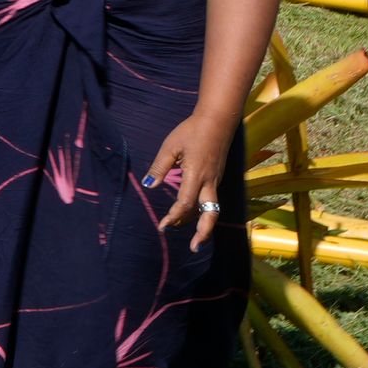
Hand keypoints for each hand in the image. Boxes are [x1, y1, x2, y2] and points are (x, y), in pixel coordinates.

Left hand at [140, 113, 233, 246]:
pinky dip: (203, 212)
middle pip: (210, 213)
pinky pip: (211, 200)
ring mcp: (216, 180)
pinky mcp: (217, 177)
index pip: (185, 203)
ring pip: (212, 208)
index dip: (174, 216)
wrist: (218, 120)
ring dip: (202, 224)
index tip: (162, 226)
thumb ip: (160, 166)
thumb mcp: (171, 146)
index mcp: (196, 174)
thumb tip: (149, 185)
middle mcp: (209, 181)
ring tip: (192, 238)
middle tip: (193, 248)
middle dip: (202, 233)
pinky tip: (194, 216)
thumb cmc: (192, 130)